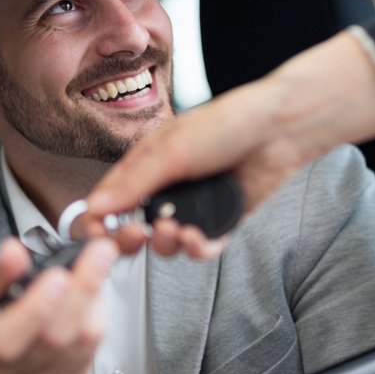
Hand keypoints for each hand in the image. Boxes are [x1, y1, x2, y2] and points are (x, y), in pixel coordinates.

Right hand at [0, 237, 114, 373]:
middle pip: (55, 337)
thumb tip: (14, 252)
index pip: (5, 340)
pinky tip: (92, 296)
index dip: (35, 307)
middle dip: (82, 289)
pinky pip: (92, 350)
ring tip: (96, 265)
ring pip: (81, 342)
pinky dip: (96, 316)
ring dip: (94, 298)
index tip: (58, 274)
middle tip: (100, 252)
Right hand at [87, 30, 374, 257]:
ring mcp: (195, 206)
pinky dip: (197, 248)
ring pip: (168, 244)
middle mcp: (168, 188)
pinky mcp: (222, 221)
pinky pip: (202, 247)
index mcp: (146, 166)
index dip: (99, 222)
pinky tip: (197, 238)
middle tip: (136, 235)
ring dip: (167, 244)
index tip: (98, 235)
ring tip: (177, 230)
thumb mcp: (171, 150)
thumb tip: (95, 209)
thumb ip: (134, 183)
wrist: (279, 129)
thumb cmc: (226, 124)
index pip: (109, 201)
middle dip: (131, 239)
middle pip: (135, 229)